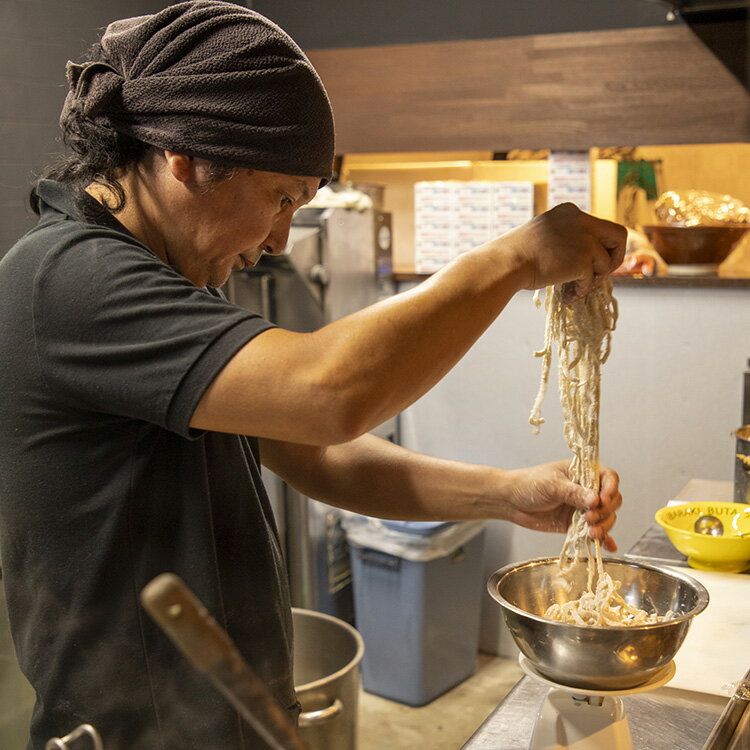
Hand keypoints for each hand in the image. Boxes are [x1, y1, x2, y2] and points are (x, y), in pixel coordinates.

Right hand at [498, 203, 626, 299]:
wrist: (506, 263)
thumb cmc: (516, 255)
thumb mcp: (544, 236)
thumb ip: (566, 239)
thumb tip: (586, 260)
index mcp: (569, 211)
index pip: (600, 227)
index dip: (600, 247)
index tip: (591, 263)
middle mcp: (581, 220)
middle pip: (618, 235)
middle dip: (613, 258)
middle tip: (599, 275)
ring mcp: (584, 238)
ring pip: (606, 263)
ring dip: (592, 280)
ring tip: (572, 290)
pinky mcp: (583, 258)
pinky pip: (591, 279)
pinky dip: (581, 291)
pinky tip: (567, 297)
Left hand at [503, 461, 621, 551]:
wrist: (510, 501)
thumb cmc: (528, 484)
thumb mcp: (552, 485)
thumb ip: (574, 493)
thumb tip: (595, 500)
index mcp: (582, 473)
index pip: (608, 478)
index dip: (610, 489)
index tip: (602, 500)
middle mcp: (586, 490)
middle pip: (611, 500)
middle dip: (606, 511)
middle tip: (590, 518)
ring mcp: (582, 508)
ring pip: (605, 518)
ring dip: (603, 526)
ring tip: (591, 533)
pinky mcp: (575, 524)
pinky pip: (594, 532)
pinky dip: (603, 539)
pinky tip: (608, 546)